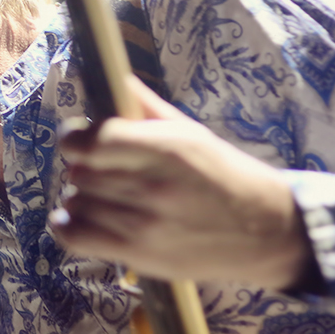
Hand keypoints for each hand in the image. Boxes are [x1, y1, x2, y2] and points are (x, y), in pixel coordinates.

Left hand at [49, 76, 313, 289]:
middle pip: (81, 171)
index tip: (80, 137)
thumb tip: (115, 78)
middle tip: (100, 168)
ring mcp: (144, 225)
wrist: (266, 231)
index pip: (94, 139)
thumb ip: (148, 107)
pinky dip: (68, 225)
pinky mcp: (138, 255)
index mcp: (166, 148)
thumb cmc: (224, 175)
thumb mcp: (192, 132)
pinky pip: (75, 237)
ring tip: (101, 195)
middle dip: (83, 166)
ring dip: (81, 195)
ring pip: (76, 202)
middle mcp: (153, 186)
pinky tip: (81, 217)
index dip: (76, 137)